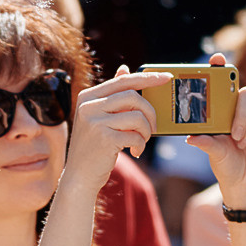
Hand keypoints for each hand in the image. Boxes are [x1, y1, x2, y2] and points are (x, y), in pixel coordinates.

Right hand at [67, 67, 165, 187]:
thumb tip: (125, 69)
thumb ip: (112, 95)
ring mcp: (95, 122)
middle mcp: (88, 106)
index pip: (124, 81)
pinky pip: (135, 135)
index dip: (147, 78)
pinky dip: (140, 144)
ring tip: (142, 141)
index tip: (166, 78)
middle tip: (153, 127)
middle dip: (150, 112)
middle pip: (133, 97)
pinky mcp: (104, 138)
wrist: (79, 176)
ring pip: (137, 116)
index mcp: (88, 97)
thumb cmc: (94, 146)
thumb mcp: (99, 117)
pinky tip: (135, 151)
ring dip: (146, 131)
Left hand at [185, 57, 245, 208]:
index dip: (221, 67)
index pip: (224, 83)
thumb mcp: (213, 152)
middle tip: (233, 133)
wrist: (243, 181)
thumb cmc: (225, 162)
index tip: (216, 58)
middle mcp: (242, 110)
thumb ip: (205, 143)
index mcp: (225, 110)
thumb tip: (191, 137)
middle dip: (241, 112)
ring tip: (241, 143)